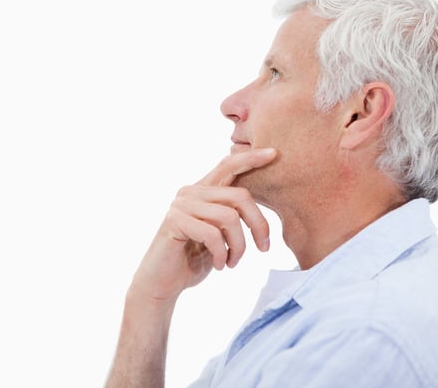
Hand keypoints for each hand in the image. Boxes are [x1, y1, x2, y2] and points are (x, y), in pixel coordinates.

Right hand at [129, 148, 276, 303]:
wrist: (162, 284)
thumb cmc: (192, 260)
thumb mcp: (219, 235)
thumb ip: (231, 216)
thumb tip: (258, 209)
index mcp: (202, 191)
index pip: (228, 165)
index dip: (251, 158)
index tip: (274, 153)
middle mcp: (191, 192)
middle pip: (240, 196)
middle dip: (259, 224)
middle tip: (264, 248)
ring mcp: (181, 205)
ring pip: (229, 217)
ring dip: (240, 246)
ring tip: (233, 262)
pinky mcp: (174, 222)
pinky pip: (212, 234)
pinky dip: (222, 254)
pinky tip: (220, 266)